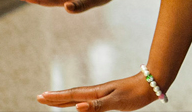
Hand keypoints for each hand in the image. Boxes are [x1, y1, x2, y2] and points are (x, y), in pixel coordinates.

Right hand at [37, 73, 157, 110]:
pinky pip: (88, 99)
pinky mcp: (109, 95)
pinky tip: (78, 103)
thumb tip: (77, 107)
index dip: (56, 98)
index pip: (72, 96)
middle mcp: (98, 92)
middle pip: (72, 95)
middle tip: (40, 98)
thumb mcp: (117, 101)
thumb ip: (97, 106)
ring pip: (79, 97)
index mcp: (97, 93)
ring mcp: (103, 93)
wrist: (152, 83)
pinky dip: (78, 101)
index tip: (41, 97)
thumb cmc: (136, 93)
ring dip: (65, 99)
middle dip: (56, 98)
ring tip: (53, 100)